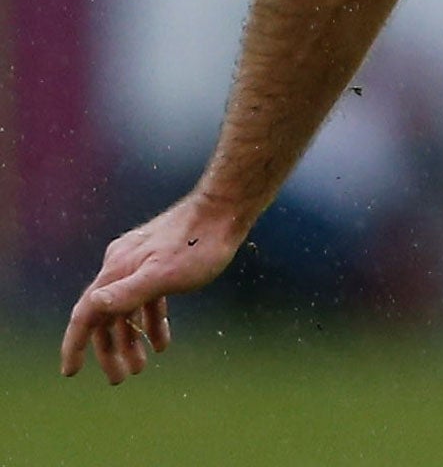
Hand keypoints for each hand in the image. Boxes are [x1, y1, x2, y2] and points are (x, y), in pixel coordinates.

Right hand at [59, 198, 242, 383]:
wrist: (227, 208)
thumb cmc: (199, 244)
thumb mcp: (164, 274)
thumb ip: (128, 292)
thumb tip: (93, 306)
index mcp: (116, 270)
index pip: (85, 313)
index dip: (75, 344)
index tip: (71, 372)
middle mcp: (122, 265)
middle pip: (106, 316)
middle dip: (109, 350)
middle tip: (119, 378)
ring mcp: (141, 262)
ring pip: (128, 308)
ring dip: (131, 339)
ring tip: (140, 366)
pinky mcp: (161, 260)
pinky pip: (148, 298)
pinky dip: (152, 321)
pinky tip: (162, 342)